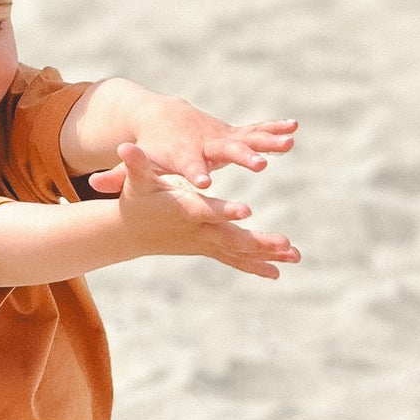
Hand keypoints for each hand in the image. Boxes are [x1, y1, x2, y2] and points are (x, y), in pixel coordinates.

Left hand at [86, 95, 295, 192]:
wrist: (163, 119)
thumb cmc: (152, 150)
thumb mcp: (138, 165)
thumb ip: (120, 174)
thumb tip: (92, 183)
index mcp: (182, 156)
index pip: (189, 166)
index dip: (196, 173)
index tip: (205, 183)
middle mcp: (206, 144)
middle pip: (225, 151)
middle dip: (242, 158)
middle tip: (260, 166)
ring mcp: (223, 137)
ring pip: (248, 139)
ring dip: (268, 140)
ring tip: (290, 142)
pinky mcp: (235, 135)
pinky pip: (258, 131)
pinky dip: (275, 128)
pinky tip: (295, 128)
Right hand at [101, 142, 300, 277]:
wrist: (131, 232)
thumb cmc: (137, 199)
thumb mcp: (135, 180)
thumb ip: (136, 164)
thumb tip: (124, 147)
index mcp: (184, 210)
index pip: (205, 211)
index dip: (224, 211)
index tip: (246, 210)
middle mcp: (197, 231)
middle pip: (231, 238)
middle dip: (258, 242)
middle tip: (284, 243)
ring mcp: (204, 242)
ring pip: (238, 251)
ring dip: (267, 255)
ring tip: (295, 255)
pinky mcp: (209, 247)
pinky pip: (234, 259)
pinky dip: (256, 265)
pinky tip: (277, 272)